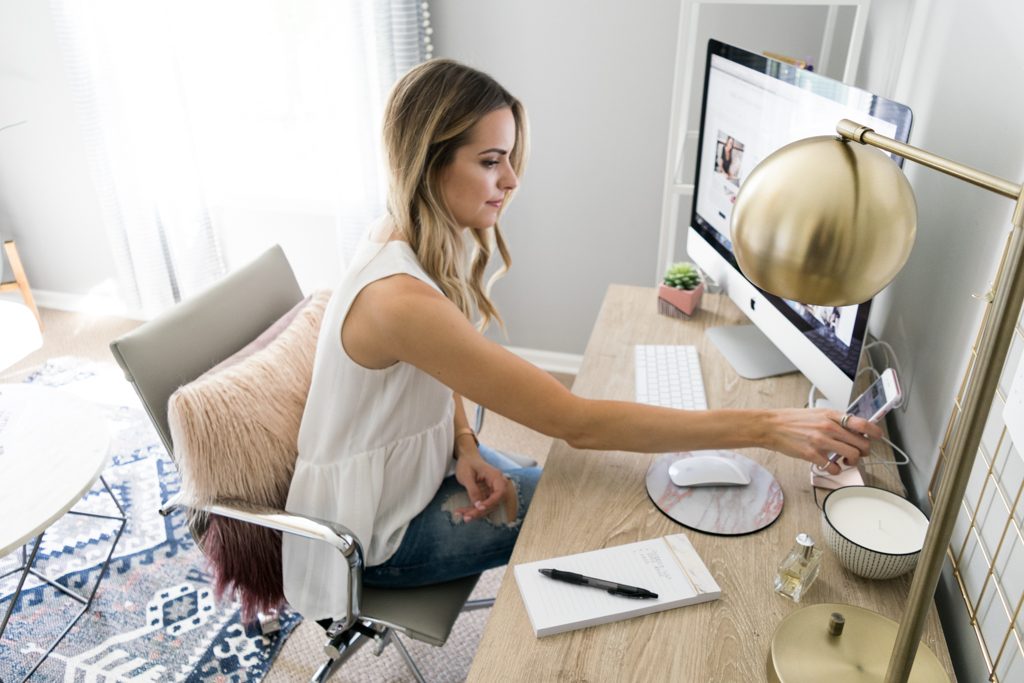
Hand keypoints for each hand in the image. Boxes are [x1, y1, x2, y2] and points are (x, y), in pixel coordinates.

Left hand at [454, 451, 508, 521]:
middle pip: (493, 502)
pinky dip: (472, 509)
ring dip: (475, 512)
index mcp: (495, 476)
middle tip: (466, 517)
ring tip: (462, 515)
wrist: (466, 458)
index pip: (499, 492)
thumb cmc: (467, 463)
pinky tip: (462, 512)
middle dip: (480, 511)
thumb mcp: (467, 476)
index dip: (491, 502)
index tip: (480, 508)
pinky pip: (481, 504)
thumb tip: (478, 505)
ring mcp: (491, 490)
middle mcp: (496, 484)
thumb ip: (473, 490)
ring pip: (487, 505)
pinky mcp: (486, 494)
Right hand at [767, 409, 881, 473]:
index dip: (875, 432)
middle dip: (864, 451)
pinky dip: (836, 469)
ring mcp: (821, 442)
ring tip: (846, 460)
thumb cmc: (792, 420)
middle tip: (858, 452)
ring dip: (853, 461)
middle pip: (861, 443)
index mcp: (831, 415)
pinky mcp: (812, 455)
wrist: (771, 426)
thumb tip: (852, 428)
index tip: (877, 437)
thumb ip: (835, 420)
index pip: (862, 423)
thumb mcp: (817, 413)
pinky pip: (834, 467)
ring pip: (852, 455)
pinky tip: (831, 465)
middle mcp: (829, 427)